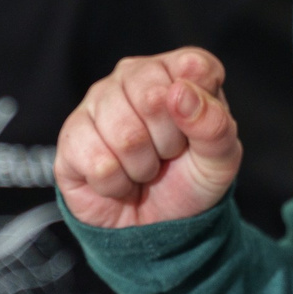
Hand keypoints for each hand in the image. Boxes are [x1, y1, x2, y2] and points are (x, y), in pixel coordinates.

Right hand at [57, 48, 241, 228]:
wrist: (157, 225)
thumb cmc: (189, 179)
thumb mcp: (220, 159)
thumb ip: (214, 124)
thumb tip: (180, 92)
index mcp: (177, 69)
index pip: (195, 67)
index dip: (201, 110)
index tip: (197, 132)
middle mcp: (133, 75)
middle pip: (153, 97)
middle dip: (168, 142)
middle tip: (167, 153)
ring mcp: (97, 102)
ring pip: (125, 135)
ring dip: (142, 167)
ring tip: (143, 167)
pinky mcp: (71, 136)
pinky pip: (99, 163)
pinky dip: (117, 184)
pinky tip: (118, 178)